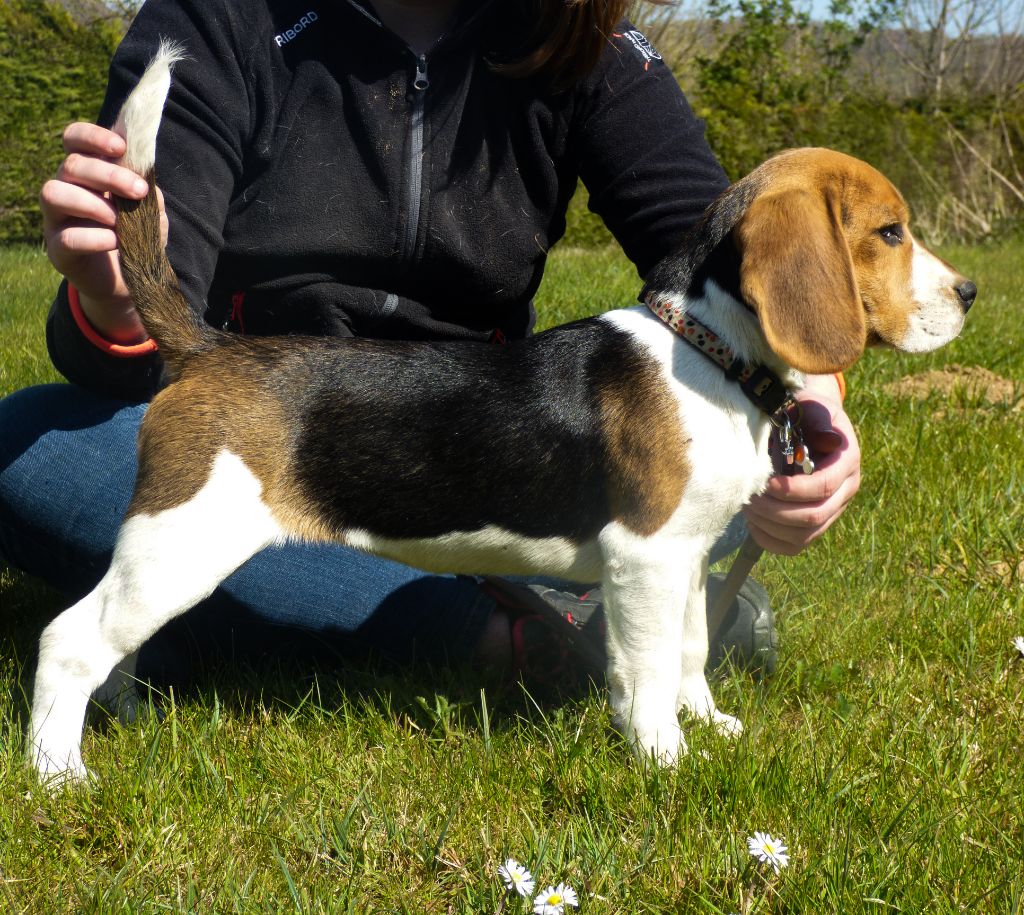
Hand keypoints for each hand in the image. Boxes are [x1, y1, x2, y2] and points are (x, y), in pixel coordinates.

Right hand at [40, 122, 166, 342]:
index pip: (74, 140)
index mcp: (87, 173)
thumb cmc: (137, 236)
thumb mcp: (149, 209)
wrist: (131, 279)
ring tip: (119, 220)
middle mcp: (65, 189)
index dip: (92, 136)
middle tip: (138, 191)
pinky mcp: (57, 250)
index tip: (121, 147)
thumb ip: (146, 189)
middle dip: (107, 174)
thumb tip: (144, 173)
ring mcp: (56, 219)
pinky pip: (67, 237)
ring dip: (92, 203)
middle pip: (70, 165)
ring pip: (53, 193)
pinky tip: (116, 241)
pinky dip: (95, 237)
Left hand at [742, 375, 860, 555]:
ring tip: (747, 506)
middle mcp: (846, 490)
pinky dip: (770, 540)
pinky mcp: (816, 525)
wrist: (810, 423)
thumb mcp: (812, 405)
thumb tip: (829, 440)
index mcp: (847, 460)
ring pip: (804, 536)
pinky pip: (795, 546)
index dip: (793, 490)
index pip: (824, 486)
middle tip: (748, 498)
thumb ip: (817, 419)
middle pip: (814, 517)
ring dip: (770, 526)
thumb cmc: (806, 412)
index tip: (766, 483)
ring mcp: (833, 510)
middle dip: (775, 511)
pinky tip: (753, 522)